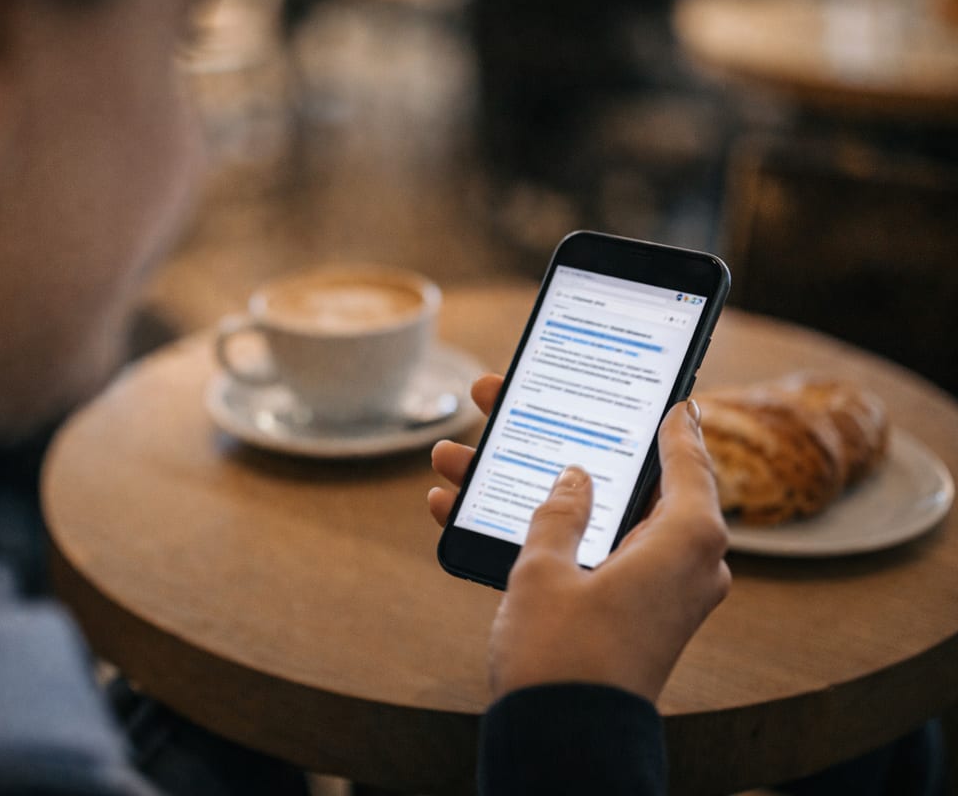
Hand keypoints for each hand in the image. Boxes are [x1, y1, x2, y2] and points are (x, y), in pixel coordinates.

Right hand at [429, 376, 730, 703]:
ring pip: (593, 521)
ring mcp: (658, 594)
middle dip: (557, 445)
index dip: (672, 422)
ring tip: (456, 459)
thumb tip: (574, 478)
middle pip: (623, 484)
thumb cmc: (562, 657)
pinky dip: (542, 538)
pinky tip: (467, 511)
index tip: (670, 396)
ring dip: (527, 492)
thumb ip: (560, 512)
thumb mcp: (544, 569)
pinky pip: (589, 559)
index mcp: (685, 539)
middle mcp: (684, 564)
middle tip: (510, 405)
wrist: (562, 745)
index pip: (685, 459)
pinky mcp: (632, 618)